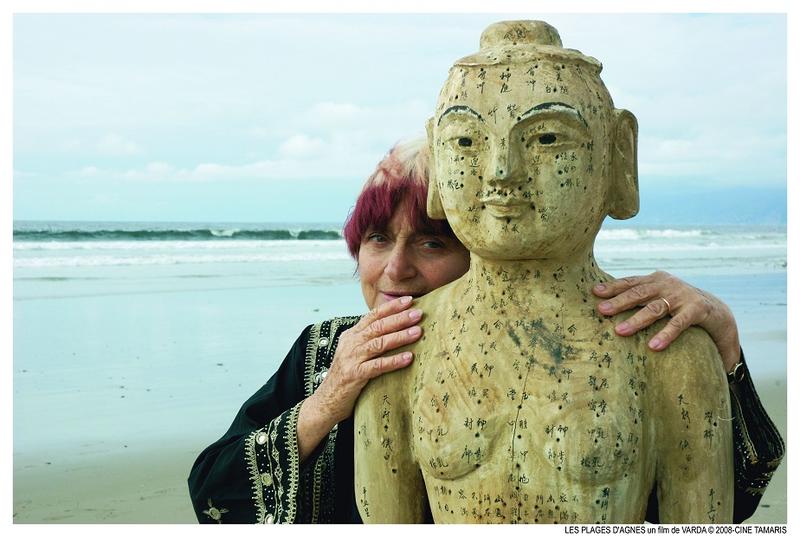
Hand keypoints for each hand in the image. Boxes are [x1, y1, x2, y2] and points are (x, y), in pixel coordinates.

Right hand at [298, 296, 422, 459]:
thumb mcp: (353, 353)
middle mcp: (350, 344)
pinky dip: (394, 361)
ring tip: (418, 331)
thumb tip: (393, 329)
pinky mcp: (354, 375)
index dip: (391, 307)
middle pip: (377, 326)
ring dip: (400, 336)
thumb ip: (368, 341)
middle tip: (418, 313)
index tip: (409, 300)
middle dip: (399, 318)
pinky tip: (409, 358)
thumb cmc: (345, 377)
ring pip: (378, 343)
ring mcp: (351, 359)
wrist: (325, 401)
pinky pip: (377, 366)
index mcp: (351, 336)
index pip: (372, 316)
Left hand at [593, 271, 740, 371]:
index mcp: (656, 279)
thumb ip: (640, 299)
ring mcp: (683, 296)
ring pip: (655, 308)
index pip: (630, 282)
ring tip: (619, 331)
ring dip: (636, 320)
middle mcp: (667, 284)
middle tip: (601, 310)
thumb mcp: (659, 298)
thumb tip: (605, 308)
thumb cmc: (679, 306)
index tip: (594, 292)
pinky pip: (679, 324)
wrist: (717, 312)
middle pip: (639, 293)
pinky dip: (665, 334)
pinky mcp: (697, 310)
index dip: (612, 287)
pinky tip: (653, 346)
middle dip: (619, 302)